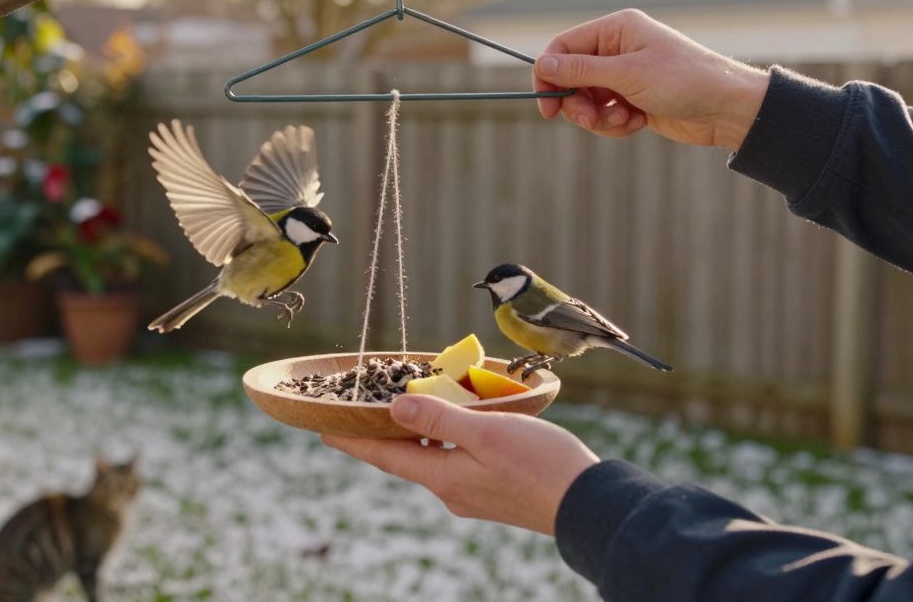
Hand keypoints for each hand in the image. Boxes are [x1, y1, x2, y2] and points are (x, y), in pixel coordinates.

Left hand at [322, 395, 598, 534]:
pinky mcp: (495, 491)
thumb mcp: (486, 433)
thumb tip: (396, 410)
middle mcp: (453, 490)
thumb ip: (440, 420)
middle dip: (383, 435)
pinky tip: (457, 424)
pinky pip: (457, 461)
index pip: (386, 456)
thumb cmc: (540, 464)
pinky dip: (447, 440)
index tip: (324, 430)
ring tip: (404, 410)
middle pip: (406, 458)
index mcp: (444, 478)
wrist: (588, 503)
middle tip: (358, 414)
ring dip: (418, 435)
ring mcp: (474, 494)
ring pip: (433, 458)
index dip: (354, 441)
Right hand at [532, 9, 770, 151]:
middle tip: (590, 119)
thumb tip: (542, 64)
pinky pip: (605, 115)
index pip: (563, 47)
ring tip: (624, 120)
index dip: (549, 76)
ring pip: (587, 101)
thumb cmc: (683, 81)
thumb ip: (582, 70)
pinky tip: (637, 123)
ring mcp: (625, 76)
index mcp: (616, 30)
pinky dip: (615, 124)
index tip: (547, 105)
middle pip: (571, 78)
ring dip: (599, 117)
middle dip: (578, 103)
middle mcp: (617, 49)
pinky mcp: (632, 100)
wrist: (725, 109)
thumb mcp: (628, 74)